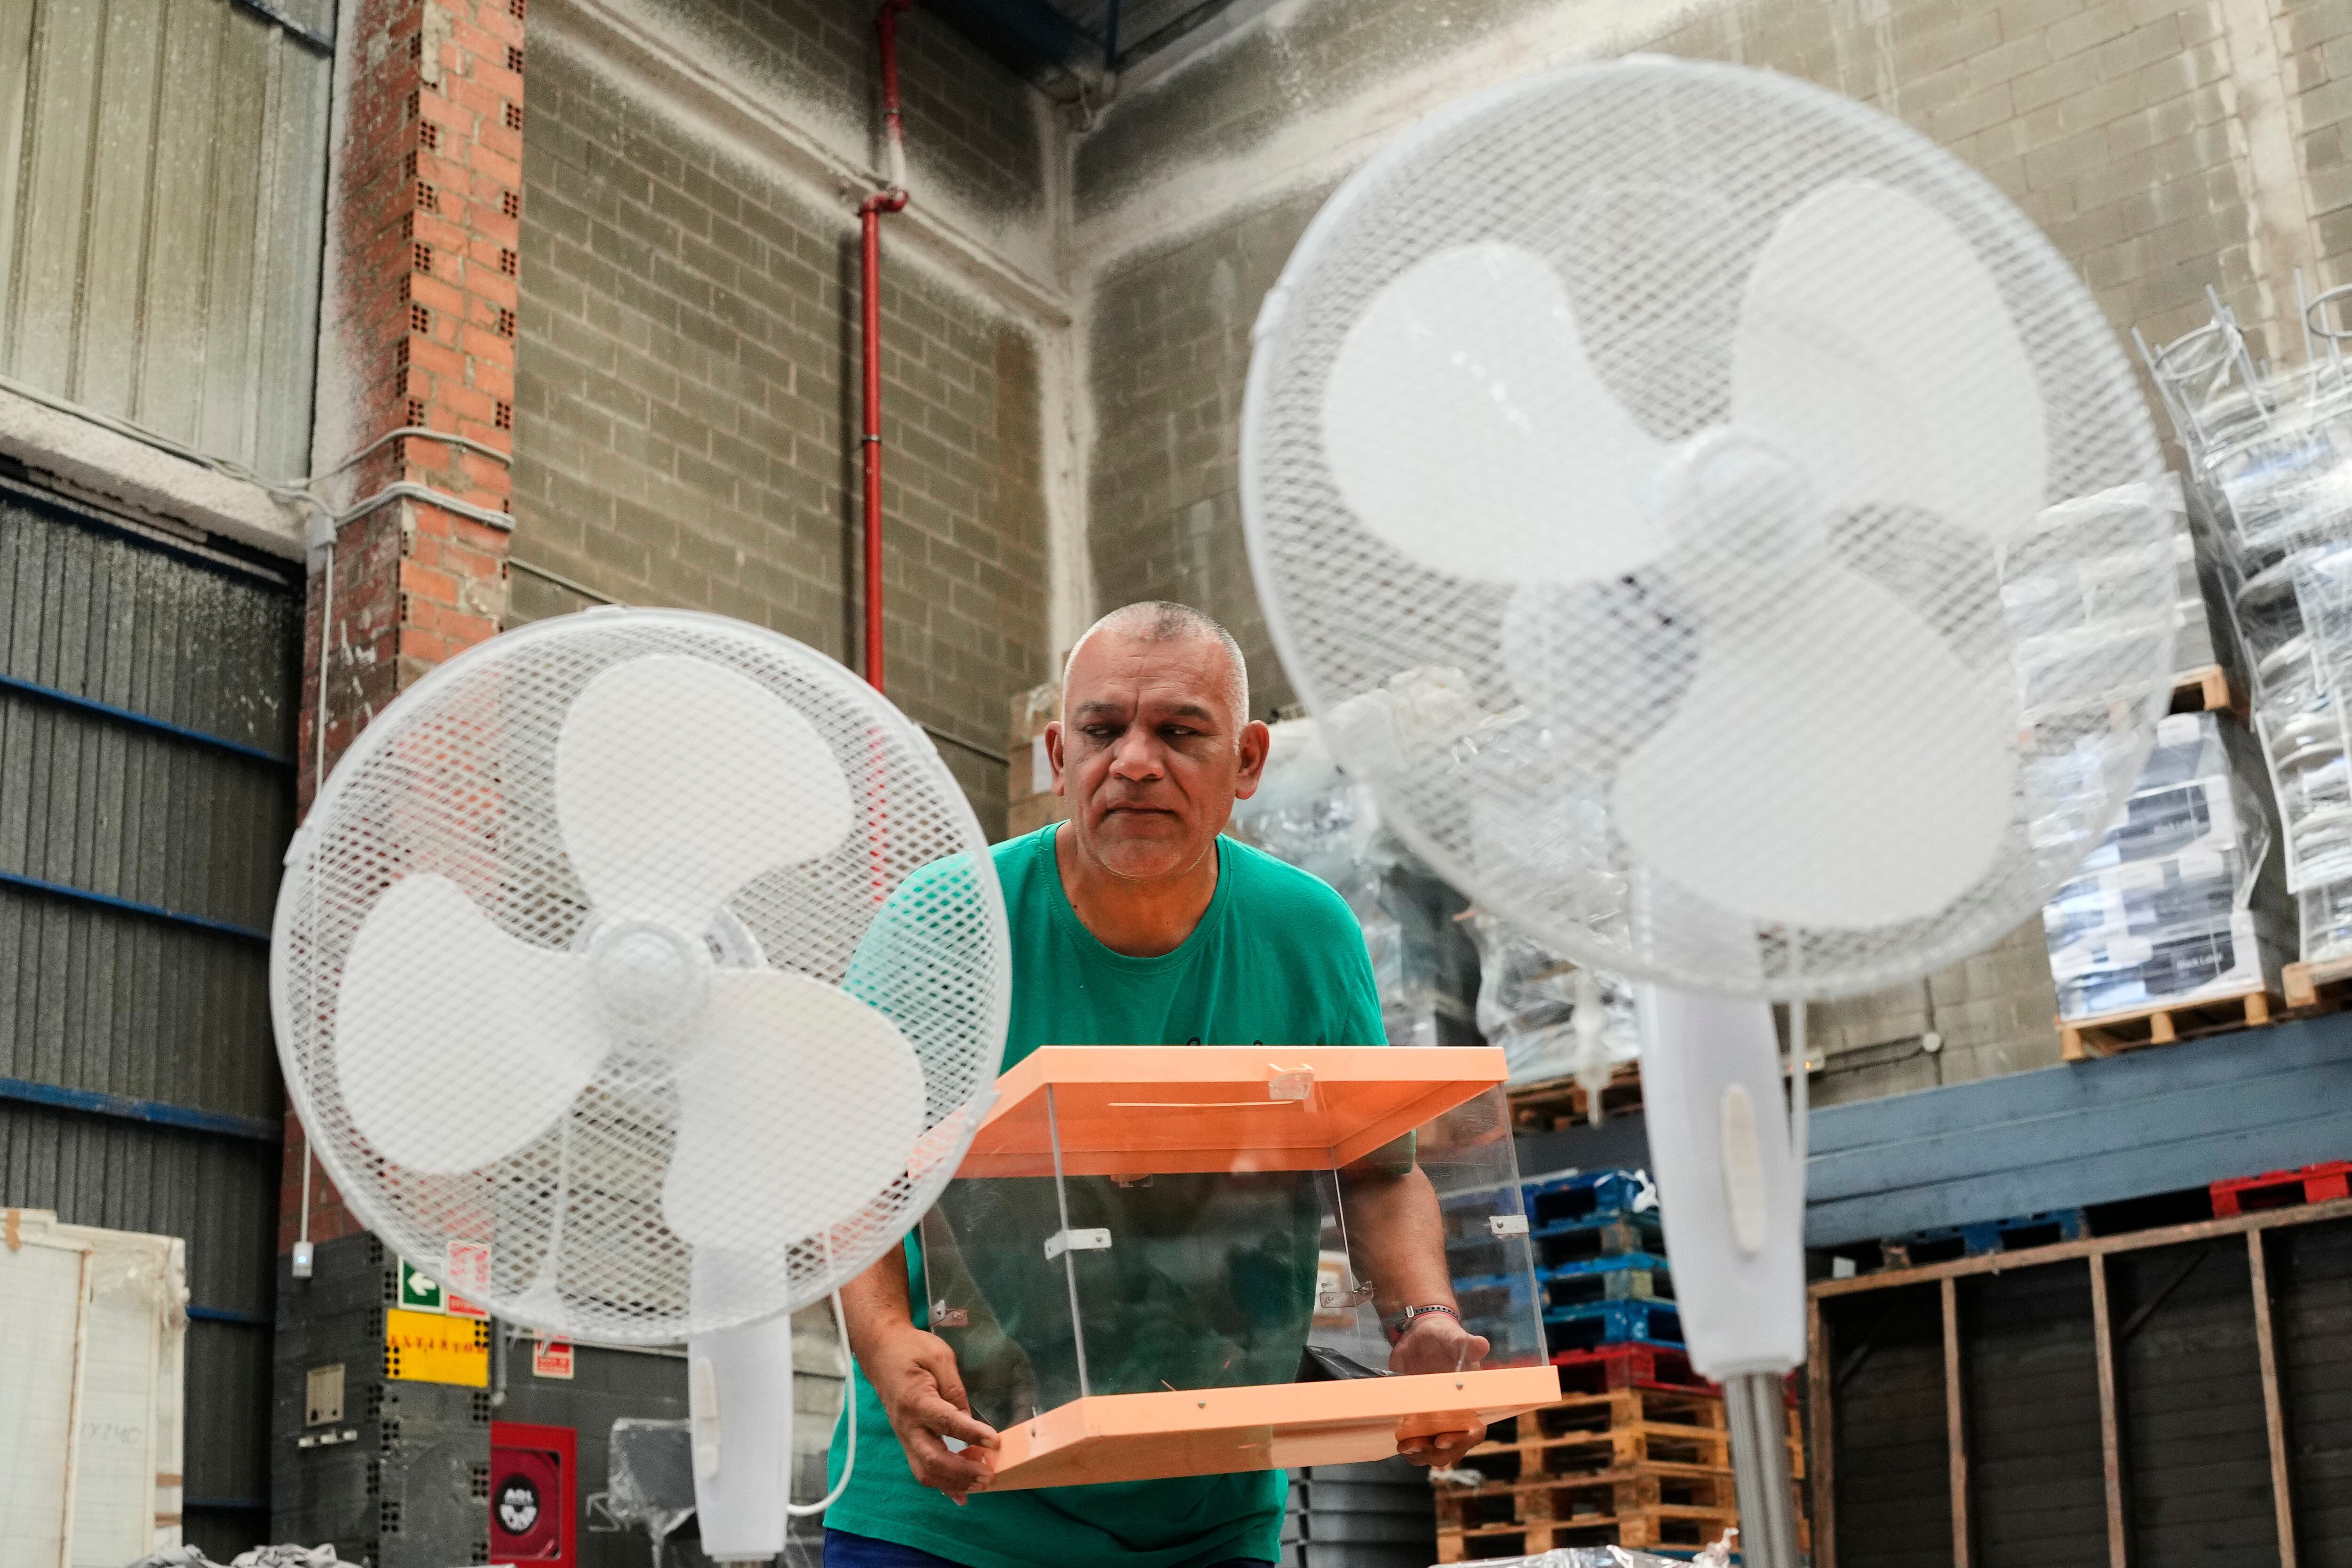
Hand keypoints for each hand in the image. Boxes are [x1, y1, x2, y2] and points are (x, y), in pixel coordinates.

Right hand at [860, 1323, 998, 1503]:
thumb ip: (955, 1390)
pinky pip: (921, 1468)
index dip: (972, 1434)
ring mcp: (905, 1436)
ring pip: (925, 1471)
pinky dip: (942, 1484)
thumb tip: (970, 1421)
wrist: (881, 1352)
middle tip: (989, 1475)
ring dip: (953, 1482)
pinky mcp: (907, 1441)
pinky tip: (961, 1493)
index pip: (946, 1422)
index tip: (995, 1442)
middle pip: (932, 1458)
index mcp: (917, 1400)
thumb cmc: (912, 1350)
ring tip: (981, 1484)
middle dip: (962, 1472)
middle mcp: (908, 1424)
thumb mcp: (940, 1358)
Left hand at [1389, 1315, 1490, 1468]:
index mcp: (1471, 1401)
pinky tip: (1400, 1445)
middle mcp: (1456, 1417)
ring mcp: (1436, 1422)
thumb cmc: (1442, 1338)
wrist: (1418, 1336)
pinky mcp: (1417, 1421)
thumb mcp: (1452, 1338)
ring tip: (1406, 1447)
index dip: (1463, 1440)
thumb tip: (1481, 1344)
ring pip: (1435, 1453)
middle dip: (1438, 1453)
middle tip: (1418, 1445)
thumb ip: (1465, 1344)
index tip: (1443, 1440)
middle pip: (1455, 1448)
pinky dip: (1411, 1451)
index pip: (1475, 1430)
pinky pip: (1418, 1446)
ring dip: (1422, 1455)